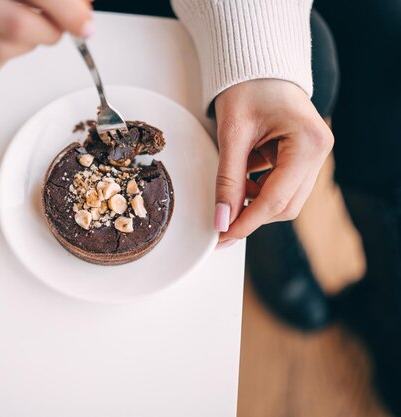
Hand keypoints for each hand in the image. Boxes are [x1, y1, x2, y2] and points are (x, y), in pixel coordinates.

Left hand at [213, 79, 333, 246]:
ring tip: (231, 186)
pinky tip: (242, 175)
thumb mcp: (232, 133)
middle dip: (252, 216)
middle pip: (285, 206)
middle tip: (220, 222)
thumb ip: (227, 179)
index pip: (277, 199)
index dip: (247, 222)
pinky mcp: (303, 157)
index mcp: (308, 143)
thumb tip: (222, 220)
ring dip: (254, 201)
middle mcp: (319, 152)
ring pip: (284, 199)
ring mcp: (313, 156)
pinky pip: (281, 185)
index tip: (223, 236)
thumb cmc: (246, 87)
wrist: (257, 65)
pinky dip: (258, 188)